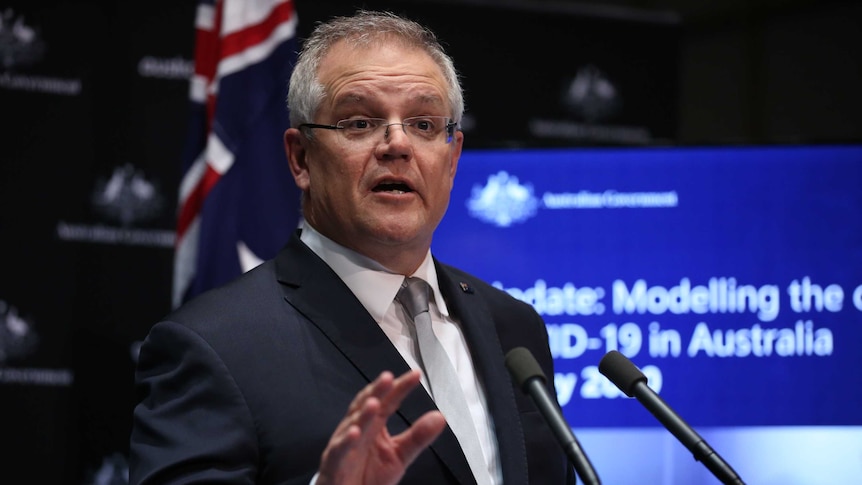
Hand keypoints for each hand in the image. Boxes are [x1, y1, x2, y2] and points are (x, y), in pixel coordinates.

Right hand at [315, 369, 445, 484]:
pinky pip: (338, 451)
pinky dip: (345, 441)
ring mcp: (344, 445)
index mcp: (374, 425)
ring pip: (351, 425)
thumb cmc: (369, 475)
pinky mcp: (333, 464)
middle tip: (388, 378)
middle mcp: (358, 430)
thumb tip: (440, 417)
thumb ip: (418, 437)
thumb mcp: (400, 455)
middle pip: (366, 405)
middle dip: (376, 391)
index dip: (400, 388)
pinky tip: (354, 433)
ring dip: (362, 414)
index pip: (388, 401)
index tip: (415, 375)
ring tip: (374, 403)